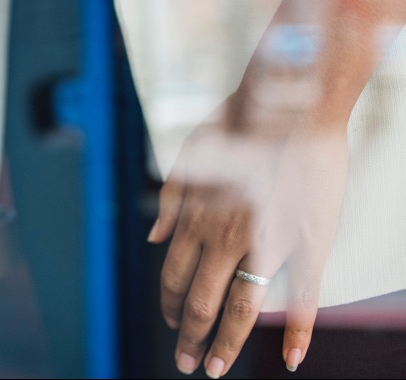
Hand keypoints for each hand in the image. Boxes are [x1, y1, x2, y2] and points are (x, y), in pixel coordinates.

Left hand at [148, 97, 347, 376]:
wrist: (286, 106)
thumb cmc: (236, 126)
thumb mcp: (186, 158)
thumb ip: (170, 204)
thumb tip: (152, 240)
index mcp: (195, 219)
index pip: (172, 277)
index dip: (168, 306)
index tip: (168, 324)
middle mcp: (223, 238)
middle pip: (199, 302)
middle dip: (188, 336)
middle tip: (184, 362)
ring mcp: (265, 243)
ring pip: (240, 308)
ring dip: (225, 344)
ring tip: (214, 367)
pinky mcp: (305, 242)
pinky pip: (301, 297)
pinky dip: (296, 332)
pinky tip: (291, 358)